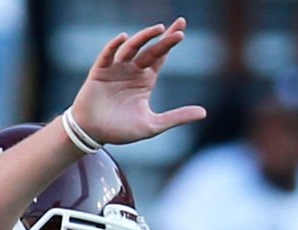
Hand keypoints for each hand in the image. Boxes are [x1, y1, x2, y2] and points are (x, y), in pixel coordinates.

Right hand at [71, 17, 206, 144]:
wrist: (93, 133)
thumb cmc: (121, 130)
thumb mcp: (153, 125)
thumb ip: (177, 117)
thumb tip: (204, 113)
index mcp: (145, 80)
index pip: (161, 56)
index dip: (170, 43)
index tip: (182, 29)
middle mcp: (132, 71)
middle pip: (151, 50)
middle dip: (164, 39)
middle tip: (179, 27)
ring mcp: (116, 69)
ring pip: (131, 49)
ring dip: (144, 38)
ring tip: (158, 29)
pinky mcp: (99, 72)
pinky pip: (107, 56)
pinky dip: (114, 47)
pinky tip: (123, 38)